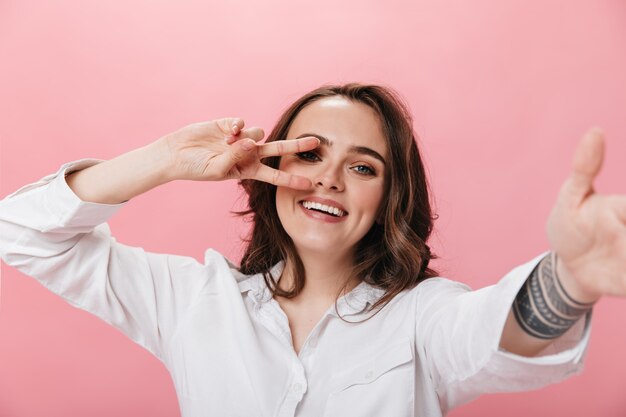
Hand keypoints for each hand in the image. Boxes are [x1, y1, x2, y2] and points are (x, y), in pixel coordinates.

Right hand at [158, 118, 318, 188]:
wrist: (176, 154)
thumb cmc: (195, 168)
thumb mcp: (217, 170)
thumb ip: (235, 157)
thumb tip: (252, 142)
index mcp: (247, 170)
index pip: (274, 175)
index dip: (291, 179)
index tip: (309, 185)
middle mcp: (248, 154)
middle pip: (278, 149)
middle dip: (296, 146)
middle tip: (316, 142)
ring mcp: (240, 139)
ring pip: (258, 132)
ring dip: (247, 137)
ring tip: (227, 141)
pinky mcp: (230, 125)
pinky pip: (242, 122)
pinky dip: (237, 126)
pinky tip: (226, 131)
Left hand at [547, 128, 625, 301]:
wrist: (567, 268)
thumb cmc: (570, 226)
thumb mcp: (570, 199)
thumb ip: (585, 169)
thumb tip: (595, 131)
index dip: (624, 214)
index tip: (614, 221)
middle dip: (623, 237)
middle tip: (614, 237)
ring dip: (624, 260)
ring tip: (614, 254)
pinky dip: (624, 281)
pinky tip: (618, 278)